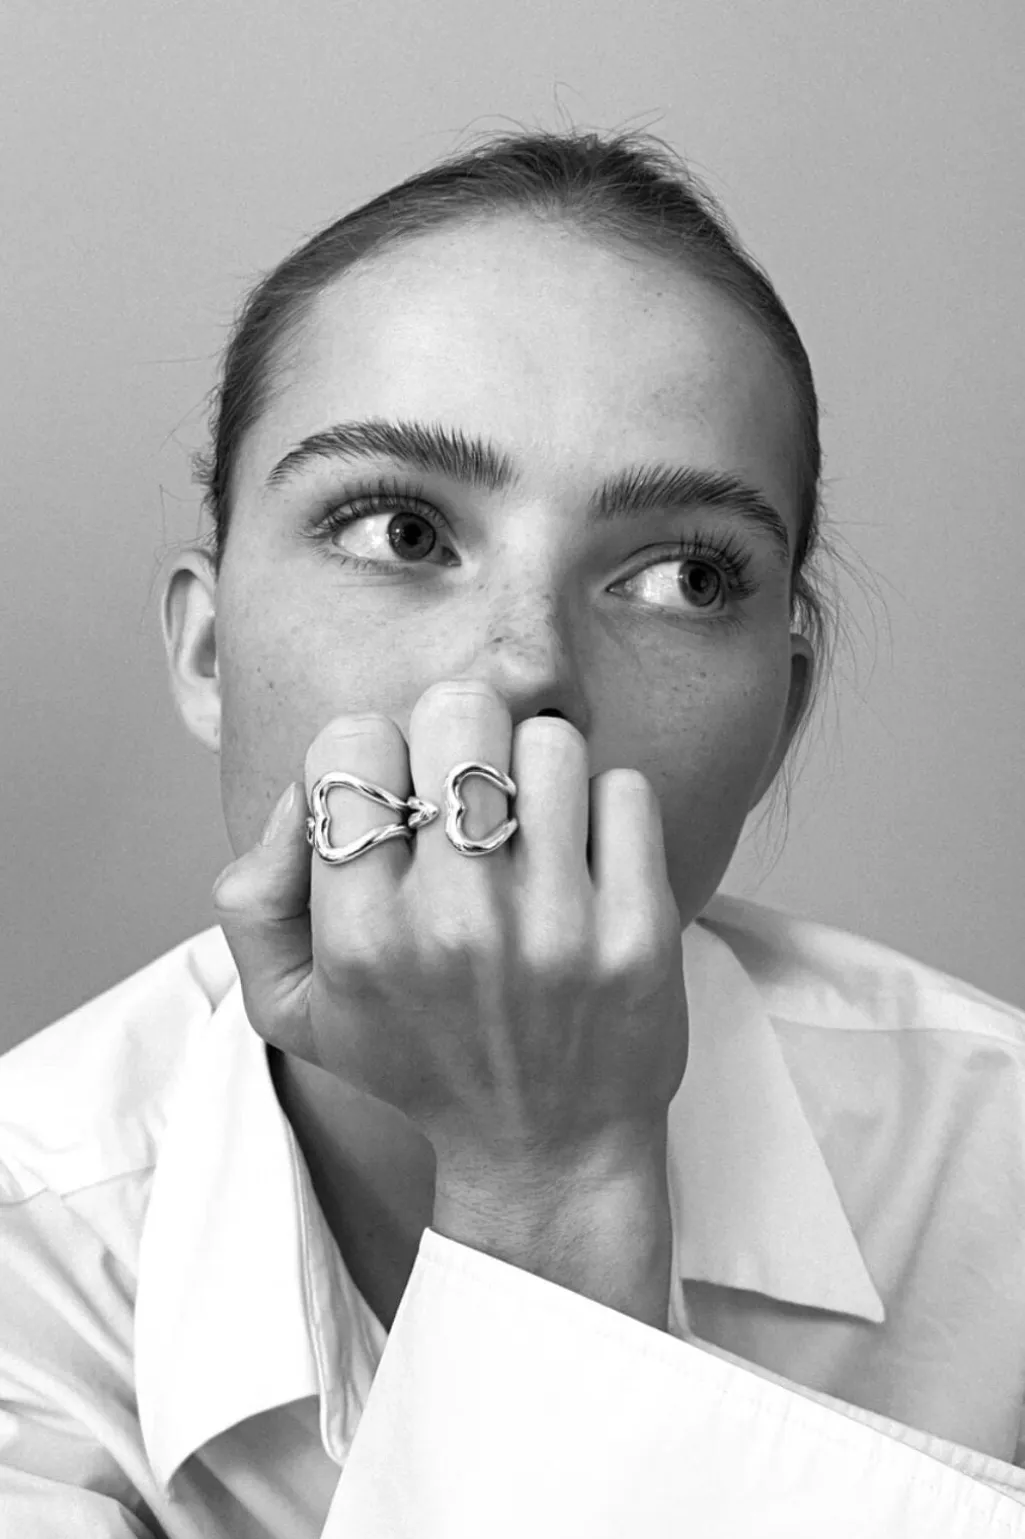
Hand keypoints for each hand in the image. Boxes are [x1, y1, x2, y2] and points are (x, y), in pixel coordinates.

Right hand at [211, 679, 689, 1196]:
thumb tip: (304, 795)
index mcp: (361, 935)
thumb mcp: (292, 1008)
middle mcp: (456, 926)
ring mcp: (557, 928)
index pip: (352, 742)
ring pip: (550, 741)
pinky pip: (626, 790)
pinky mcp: (640, 932)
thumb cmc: (417, 1061)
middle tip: (467, 793)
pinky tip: (586, 863)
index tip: (393, 802)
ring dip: (537, 772)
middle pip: (457, 710)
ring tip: (530, 830)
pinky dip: (606, 810)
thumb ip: (254, 896)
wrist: (546, 1152)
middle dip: (458, 735)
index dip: (371, 753)